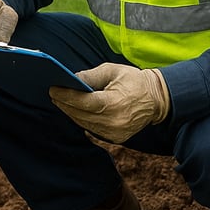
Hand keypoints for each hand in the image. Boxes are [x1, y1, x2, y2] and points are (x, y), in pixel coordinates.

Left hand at [49, 63, 168, 143]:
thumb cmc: (133, 81)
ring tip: (60, 101)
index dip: (66, 96)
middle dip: (65, 104)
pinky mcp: (116, 138)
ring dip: (71, 112)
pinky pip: (93, 129)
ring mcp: (116, 133)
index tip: (53, 89)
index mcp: (115, 103)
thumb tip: (71, 79)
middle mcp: (115, 121)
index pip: (85, 102)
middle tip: (53, 94)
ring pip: (85, 123)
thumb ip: (91, 76)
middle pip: (81, 114)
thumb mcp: (112, 71)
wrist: (156, 100)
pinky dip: (82, 119)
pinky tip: (74, 110)